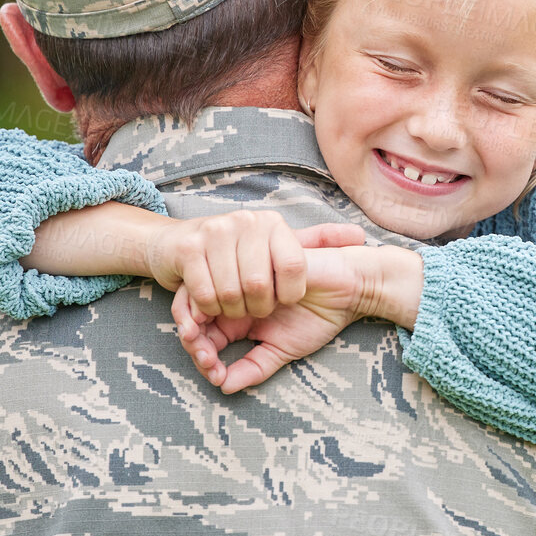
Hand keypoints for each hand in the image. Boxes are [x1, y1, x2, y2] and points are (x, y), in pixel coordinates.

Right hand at [146, 210, 364, 319]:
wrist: (174, 244)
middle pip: (260, 286)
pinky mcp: (188, 248)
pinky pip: (204, 294)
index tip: (281, 301)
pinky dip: (206, 311)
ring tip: (230, 310)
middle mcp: (246, 221)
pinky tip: (208, 307)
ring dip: (230, 313)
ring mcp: (215, 231)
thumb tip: (361, 235)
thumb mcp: (278, 246)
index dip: (290, 294)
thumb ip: (318, 243)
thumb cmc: (234, 254)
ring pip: (231, 294)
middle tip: (251, 311)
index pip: (296, 266)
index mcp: (273, 224)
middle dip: (256, 309)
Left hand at [173, 245, 423, 391]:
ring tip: (216, 343)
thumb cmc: (320, 317)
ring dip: (206, 320)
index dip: (196, 348)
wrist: (351, 288)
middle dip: (192, 337)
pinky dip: (226, 294)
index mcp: (234, 312)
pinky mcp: (258, 254)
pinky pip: (228, 272)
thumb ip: (254, 368)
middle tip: (206, 358)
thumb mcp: (281, 351)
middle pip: (192, 308)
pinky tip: (240, 310)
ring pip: (203, 290)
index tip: (211, 369)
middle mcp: (233, 290)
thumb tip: (224, 387)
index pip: (199, 327)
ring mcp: (243, 270)